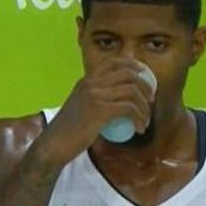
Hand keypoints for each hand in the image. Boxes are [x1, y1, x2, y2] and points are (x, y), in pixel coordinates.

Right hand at [34, 57, 153, 166]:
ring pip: (132, 91)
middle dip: (145, 85)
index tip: (145, 77)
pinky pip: (129, 108)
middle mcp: (91, 83)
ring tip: (145, 120)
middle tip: (150, 100)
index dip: (133, 65)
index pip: (113, 62)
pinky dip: (139, 118)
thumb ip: (95, 99)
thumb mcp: (80, 106)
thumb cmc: (68, 130)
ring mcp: (95, 95)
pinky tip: (140, 129)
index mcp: (86, 80)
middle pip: (128, 73)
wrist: (54, 144)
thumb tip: (116, 100)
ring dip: (145, 106)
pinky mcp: (100, 110)